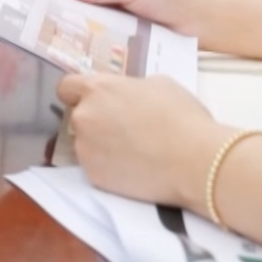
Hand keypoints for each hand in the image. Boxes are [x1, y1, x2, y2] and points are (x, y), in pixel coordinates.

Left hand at [57, 72, 228, 207]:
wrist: (194, 162)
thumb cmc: (182, 116)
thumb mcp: (159, 85)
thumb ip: (130, 87)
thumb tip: (126, 96)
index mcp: (97, 89)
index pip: (66, 87)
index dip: (79, 93)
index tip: (94, 101)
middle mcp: (83, 117)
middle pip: (78, 116)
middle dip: (96, 120)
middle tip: (124, 129)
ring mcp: (85, 149)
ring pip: (86, 143)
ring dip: (101, 144)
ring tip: (133, 151)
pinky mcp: (93, 176)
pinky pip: (95, 166)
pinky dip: (108, 166)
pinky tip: (133, 168)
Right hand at [62, 0, 211, 37]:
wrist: (198, 22)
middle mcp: (121, 1)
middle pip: (89, 4)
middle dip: (70, 7)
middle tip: (47, 13)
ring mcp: (126, 21)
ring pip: (97, 24)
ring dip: (83, 28)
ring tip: (59, 33)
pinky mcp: (131, 38)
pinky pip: (109, 41)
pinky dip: (97, 43)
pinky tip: (85, 49)